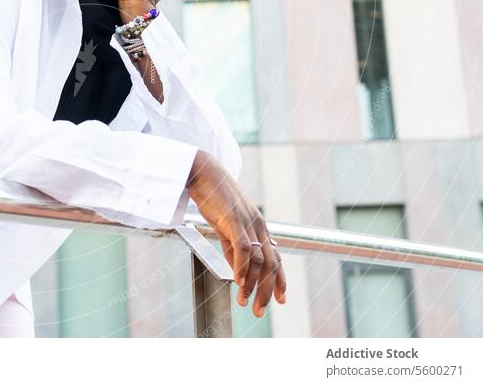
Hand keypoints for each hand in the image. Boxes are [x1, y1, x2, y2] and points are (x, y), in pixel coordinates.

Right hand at [187, 150, 286, 316]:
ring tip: (245, 302)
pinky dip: (242, 268)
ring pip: (259, 260)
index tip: (280, 299)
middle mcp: (258, 225)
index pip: (276, 257)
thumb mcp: (224, 224)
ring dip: (252, 285)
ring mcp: (248, 222)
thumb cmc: (211, 195)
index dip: (280, 280)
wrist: (202, 171)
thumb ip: (232, 245)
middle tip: (261, 311)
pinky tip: (238, 282)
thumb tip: (237, 268)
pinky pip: (244, 249)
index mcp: (258, 225)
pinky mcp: (235, 219)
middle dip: (267, 290)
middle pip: (272, 264)